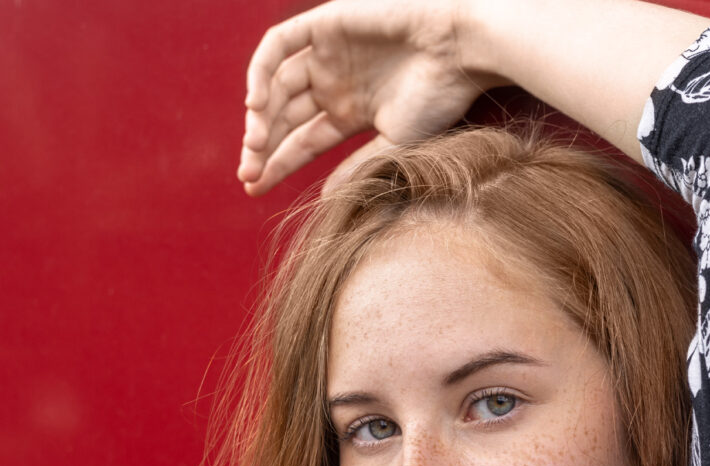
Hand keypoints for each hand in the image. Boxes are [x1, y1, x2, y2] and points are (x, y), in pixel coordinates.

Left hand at [238, 0, 501, 195]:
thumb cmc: (439, 100)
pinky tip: (256, 104)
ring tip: (255, 144)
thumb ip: (357, 167)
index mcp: (349, 114)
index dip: (276, 164)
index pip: (301, 142)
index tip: (253, 188)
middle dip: (262, 145)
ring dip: (260, 115)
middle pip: (283, 117)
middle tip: (248, 172)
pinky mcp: (325, 24)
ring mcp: (327, 53)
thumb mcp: (395, 144)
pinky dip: (261, 71)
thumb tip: (324, 196)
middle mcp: (334, 83)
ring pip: (276, 85)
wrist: (460, 51)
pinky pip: (279, 44)